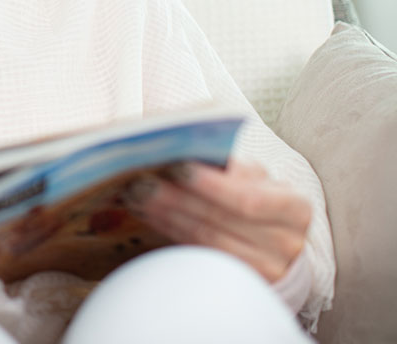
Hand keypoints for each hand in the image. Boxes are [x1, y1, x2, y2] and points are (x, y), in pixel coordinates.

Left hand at [127, 158, 310, 281]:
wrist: (276, 244)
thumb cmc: (259, 198)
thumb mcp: (256, 179)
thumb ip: (229, 167)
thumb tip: (180, 151)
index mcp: (295, 207)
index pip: (248, 198)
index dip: (210, 184)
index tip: (175, 167)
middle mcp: (286, 242)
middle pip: (221, 219)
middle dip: (176, 198)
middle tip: (141, 182)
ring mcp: (267, 268)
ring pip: (206, 238)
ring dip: (166, 215)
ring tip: (137, 196)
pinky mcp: (241, 281)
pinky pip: (200, 253)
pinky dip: (171, 231)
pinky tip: (151, 215)